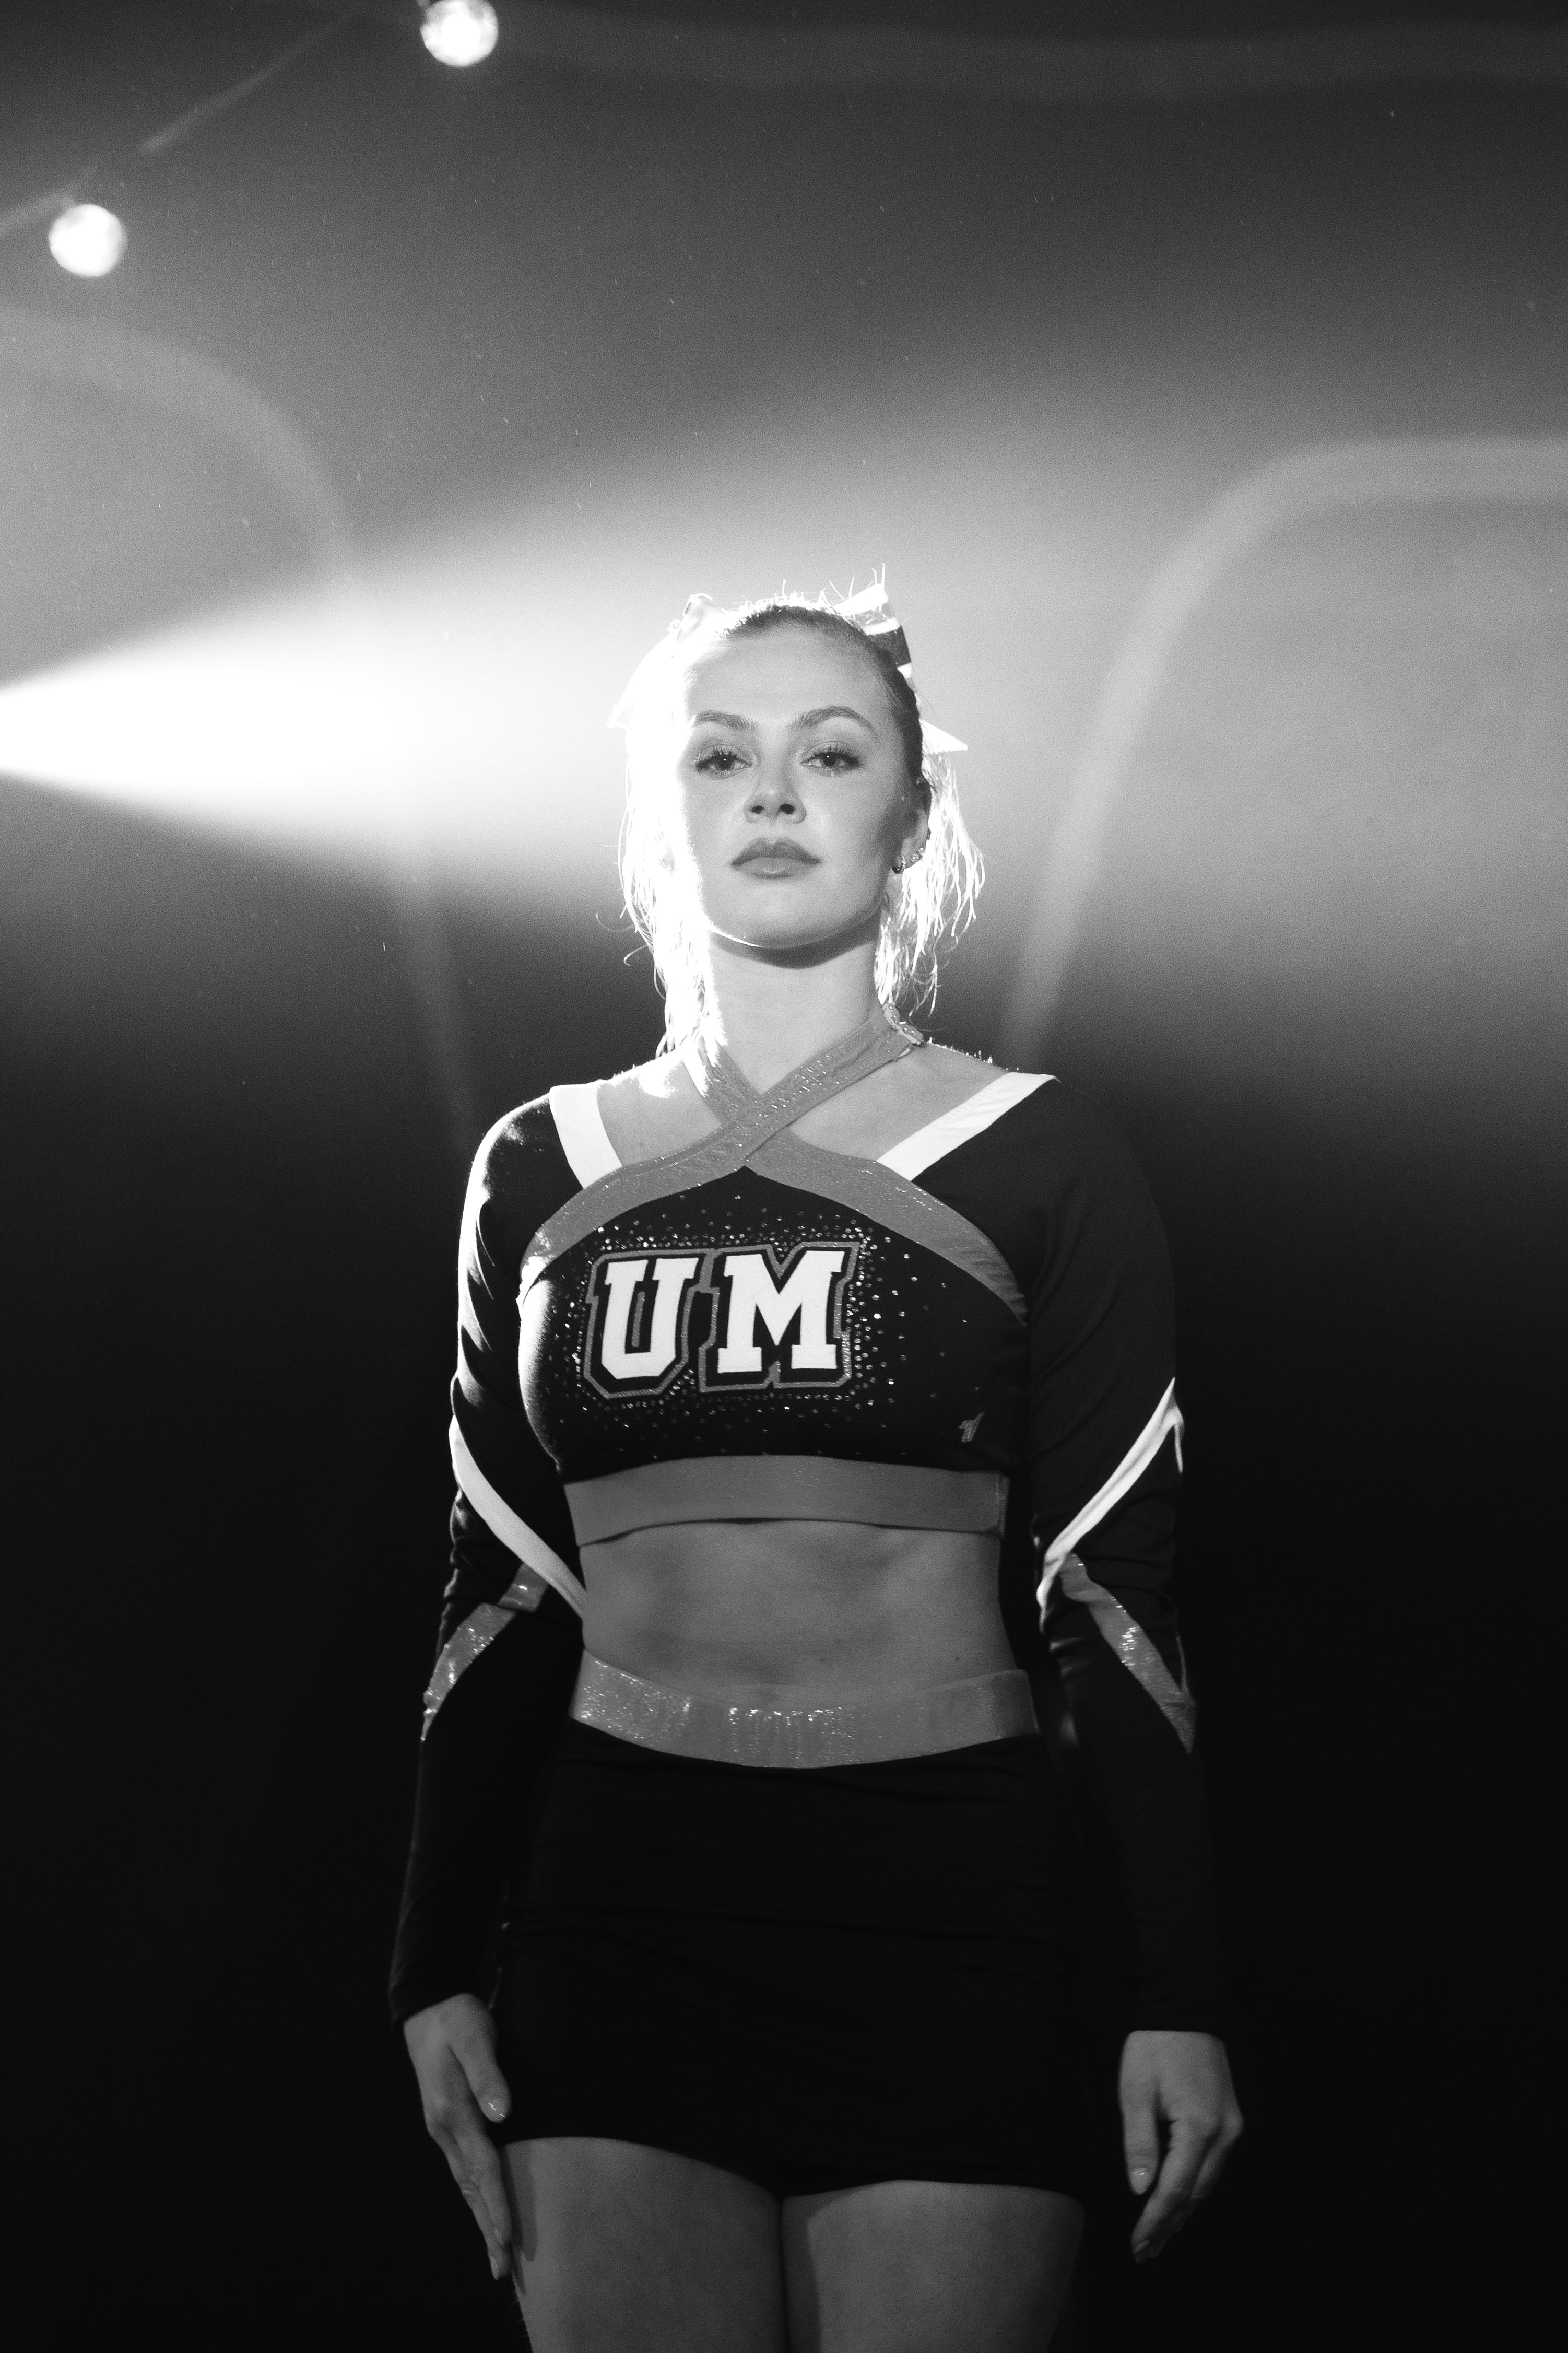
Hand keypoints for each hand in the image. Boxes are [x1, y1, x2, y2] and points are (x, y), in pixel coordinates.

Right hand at [403, 1992, 514, 2280]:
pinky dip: (475, 2195)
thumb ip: (488, 2074)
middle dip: (488, 2227)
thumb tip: (502, 2114)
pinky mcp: (447, 2122)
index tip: (508, 2238)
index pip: (481, 2167)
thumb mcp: (475, 2035)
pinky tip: (483, 2208)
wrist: (427, 2005)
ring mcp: (443, 2128)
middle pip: (471, 2187)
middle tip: (504, 2269)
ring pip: (466, 2183)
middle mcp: (445, 2128)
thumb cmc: (457, 2017)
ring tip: (497, 2253)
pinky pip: (463, 2169)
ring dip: (482, 2217)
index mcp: (453, 2111)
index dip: (497, 2203)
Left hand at [1119, 2028, 1242, 2262]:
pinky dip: (1192, 2187)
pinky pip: (1211, 2166)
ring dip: (1181, 2211)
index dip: (1155, 2221)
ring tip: (1157, 2236)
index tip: (1137, 2245)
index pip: (1175, 2189)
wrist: (1186, 2009)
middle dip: (1169, 2225)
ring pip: (1205, 2184)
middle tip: (1144, 2252)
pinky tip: (1176, 2200)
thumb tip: (1141, 2189)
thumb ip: (1140, 2143)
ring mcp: (1231, 2128)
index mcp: (1199, 2126)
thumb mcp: (1136, 2091)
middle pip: (1194, 2194)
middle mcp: (1223, 2133)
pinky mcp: (1230, 2121)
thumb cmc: (1156, 2046)